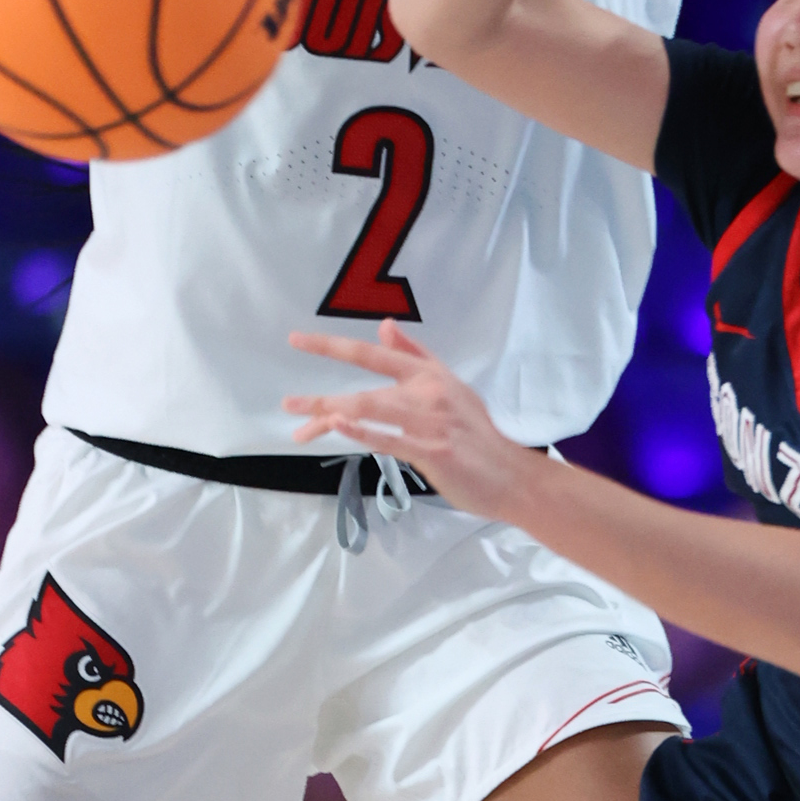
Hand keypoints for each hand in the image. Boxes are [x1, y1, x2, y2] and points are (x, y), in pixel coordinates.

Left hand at [285, 320, 535, 523]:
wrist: (511, 475)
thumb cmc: (477, 434)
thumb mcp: (452, 385)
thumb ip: (417, 355)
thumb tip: (385, 325)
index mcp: (429, 375)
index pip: (374, 353)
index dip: (332, 345)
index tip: (297, 340)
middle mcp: (428, 392)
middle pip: (365, 386)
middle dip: (322, 396)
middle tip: (288, 404)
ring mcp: (430, 422)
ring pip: (371, 409)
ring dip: (331, 415)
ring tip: (300, 426)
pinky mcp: (432, 451)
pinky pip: (390, 439)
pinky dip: (362, 431)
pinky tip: (338, 425)